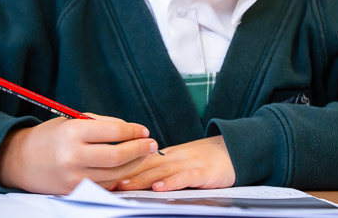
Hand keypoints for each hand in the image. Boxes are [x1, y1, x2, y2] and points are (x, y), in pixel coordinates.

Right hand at [0, 114, 160, 193]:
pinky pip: (104, 185)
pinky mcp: (74, 191)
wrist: (21, 160)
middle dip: (139, 149)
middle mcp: (73, 156)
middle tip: (152, 144)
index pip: (113, 131)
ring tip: (143, 154)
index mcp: (72, 132)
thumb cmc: (50, 137)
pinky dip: (119, 177)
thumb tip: (132, 130)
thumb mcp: (72, 121)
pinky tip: (127, 168)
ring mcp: (74, 177)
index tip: (143, 130)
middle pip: (117, 156)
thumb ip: (101, 124)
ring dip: (134, 164)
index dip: (133, 130)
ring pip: (115, 174)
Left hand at [111, 135, 235, 191]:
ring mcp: (188, 164)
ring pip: (161, 171)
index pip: (140, 160)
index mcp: (167, 155)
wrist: (233, 149)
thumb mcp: (180, 161)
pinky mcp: (202, 173)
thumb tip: (134, 177)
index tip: (104, 175)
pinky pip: (184, 178)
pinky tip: (159, 189)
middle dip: (125, 173)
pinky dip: (171, 183)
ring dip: (141, 179)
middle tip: (107, 182)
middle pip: (146, 165)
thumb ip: (160, 167)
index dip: (122, 167)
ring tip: (125, 186)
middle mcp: (174, 157)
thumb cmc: (204, 159)